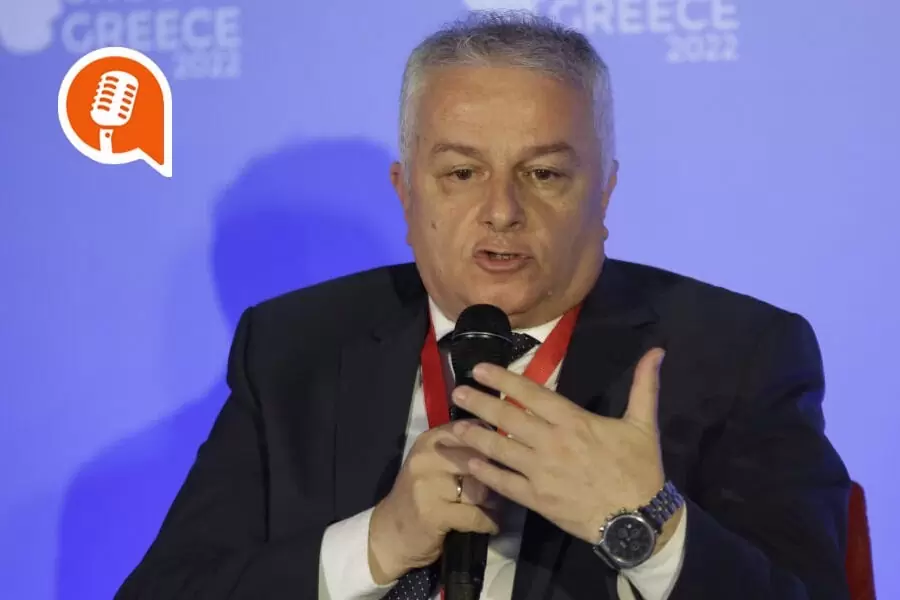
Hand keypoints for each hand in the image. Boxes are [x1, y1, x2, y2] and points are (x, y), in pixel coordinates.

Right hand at [367, 423, 500, 583]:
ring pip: (479, 488)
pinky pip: (475, 515)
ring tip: (494, 507)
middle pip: (479, 460)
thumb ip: (462, 449)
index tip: (502, 456)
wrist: (391, 532)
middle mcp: (426, 457)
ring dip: (493, 501)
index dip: (493, 444)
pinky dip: (488, 522)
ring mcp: (427, 485)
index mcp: (429, 440)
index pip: (471, 430)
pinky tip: (490, 525)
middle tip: (500, 488)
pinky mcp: (432, 513)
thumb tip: (503, 441)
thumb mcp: (436, 463)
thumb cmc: (421, 495)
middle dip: (495, 476)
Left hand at [450, 348, 680, 549]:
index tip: (480, 369)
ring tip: (455, 427)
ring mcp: (541, 472)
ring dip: (475, 436)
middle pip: (507, 418)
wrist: (638, 521)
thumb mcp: (644, 424)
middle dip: (479, 403)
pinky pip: (505, 483)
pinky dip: (486, 472)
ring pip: (500, 449)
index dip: (503, 379)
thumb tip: (657, 351)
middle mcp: (551, 442)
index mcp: (573, 421)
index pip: (531, 393)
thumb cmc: (640, 469)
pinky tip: (470, 463)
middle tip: (457, 391)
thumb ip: (644, 386)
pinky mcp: (537, 500)